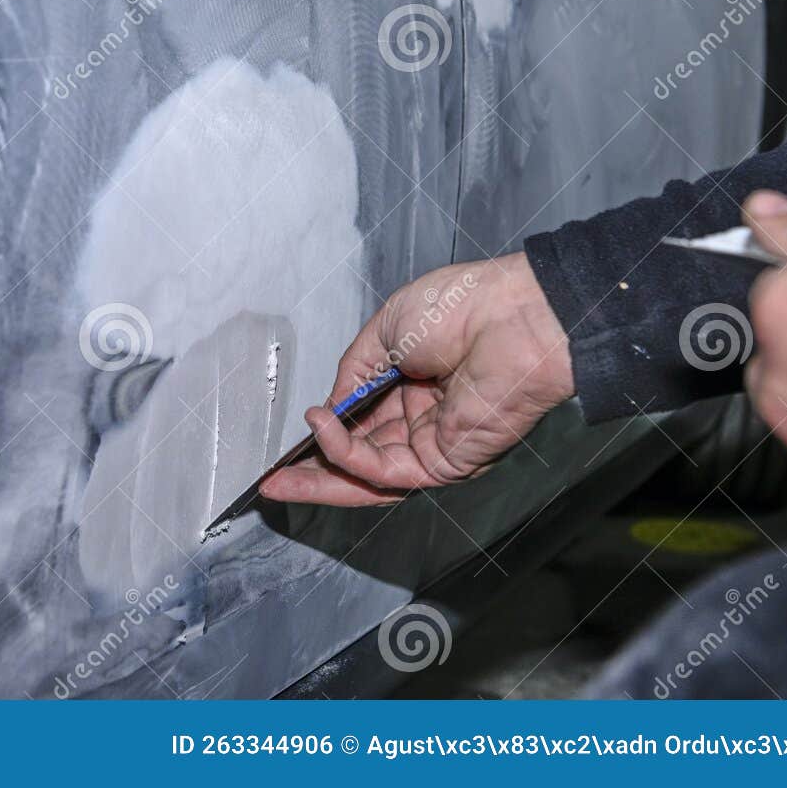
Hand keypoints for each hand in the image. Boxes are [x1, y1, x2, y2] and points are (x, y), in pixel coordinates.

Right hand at [258, 254, 573, 505]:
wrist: (511, 316)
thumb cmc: (462, 307)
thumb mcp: (385, 328)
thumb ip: (353, 371)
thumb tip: (329, 407)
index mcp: (412, 381)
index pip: (362, 420)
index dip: (328, 430)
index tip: (295, 435)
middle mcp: (423, 418)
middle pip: (361, 456)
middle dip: (316, 470)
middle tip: (275, 481)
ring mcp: (433, 443)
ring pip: (369, 476)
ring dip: (324, 478)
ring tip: (283, 478)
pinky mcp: (445, 463)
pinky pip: (386, 470)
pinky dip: (348, 454)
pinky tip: (323, 431)